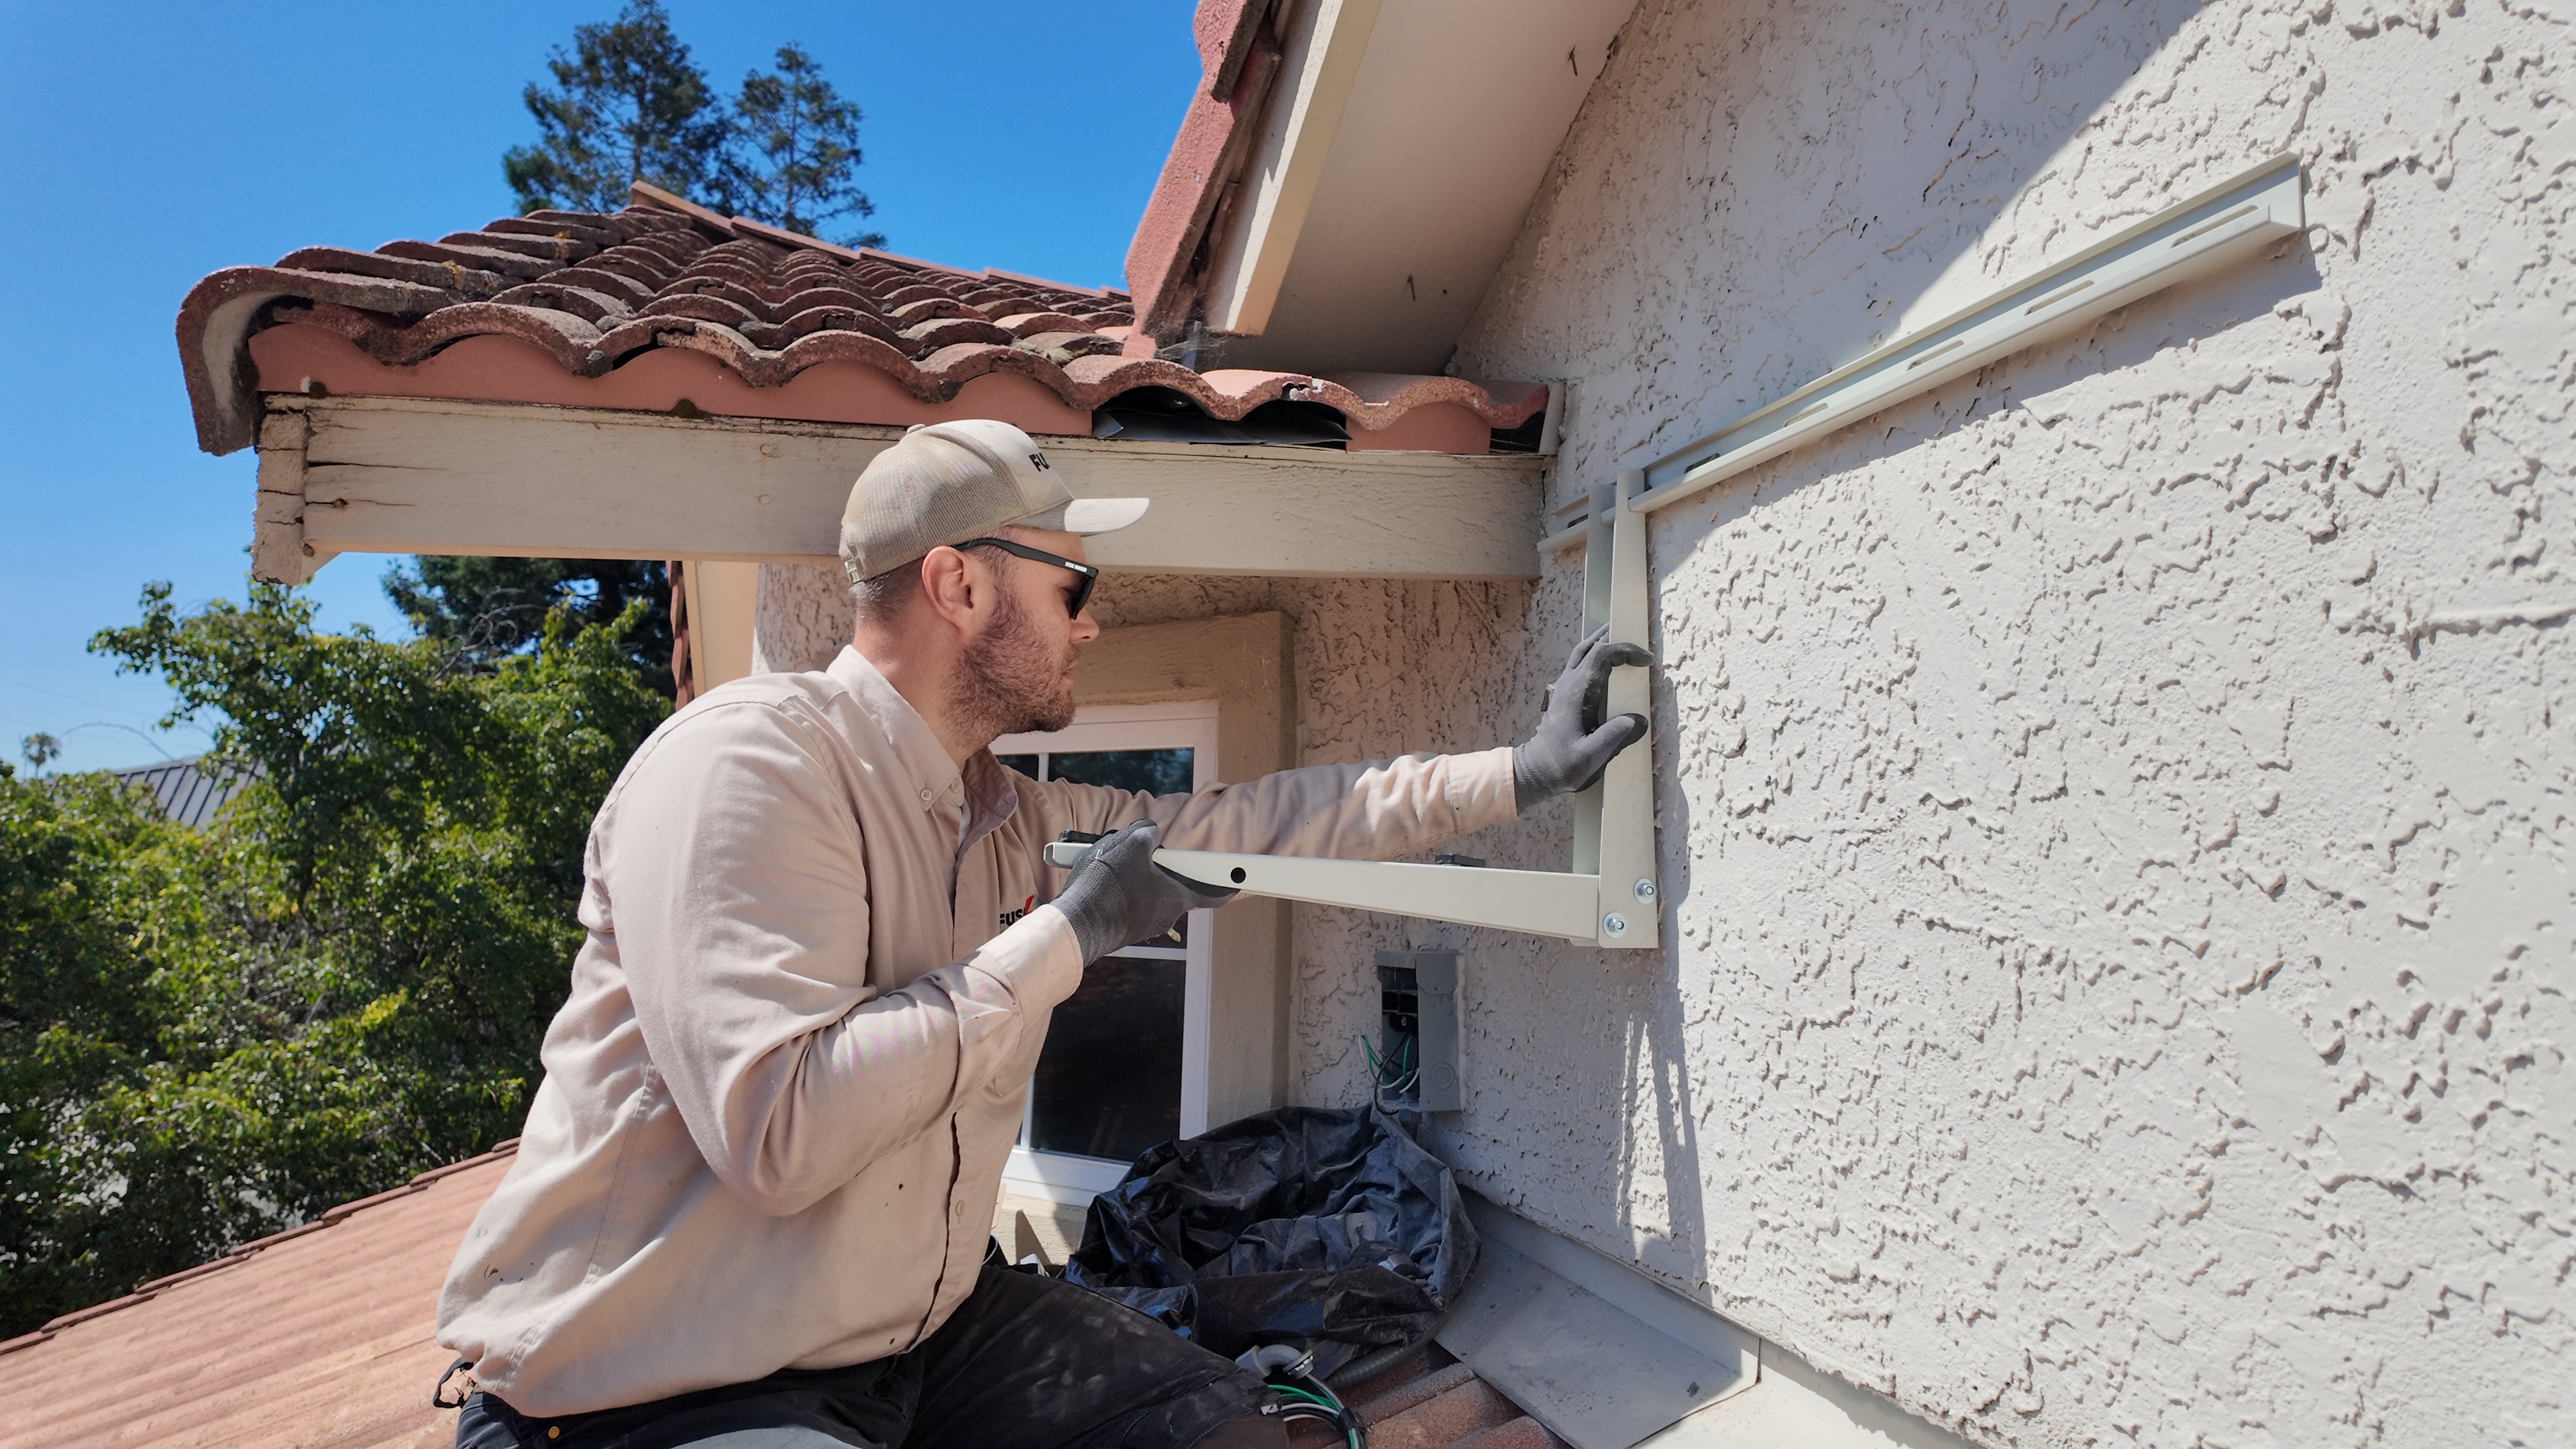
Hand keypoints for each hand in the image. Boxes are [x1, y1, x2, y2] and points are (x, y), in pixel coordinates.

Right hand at [1048, 820, 1238, 962]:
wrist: (1075, 924)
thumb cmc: (1107, 885)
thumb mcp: (1129, 844)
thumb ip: (1147, 833)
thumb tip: (1150, 833)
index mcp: (1176, 897)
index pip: (1211, 894)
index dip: (1224, 885)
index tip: (1235, 882)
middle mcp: (1164, 916)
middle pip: (1170, 885)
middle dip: (1156, 867)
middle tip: (1137, 853)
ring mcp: (1142, 925)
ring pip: (1145, 892)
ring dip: (1132, 877)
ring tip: (1108, 865)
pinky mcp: (1121, 928)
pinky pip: (1126, 902)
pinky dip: (1116, 890)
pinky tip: (1098, 880)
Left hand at [1512, 624, 1652, 811]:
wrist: (1535, 771)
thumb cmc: (1562, 766)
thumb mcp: (1591, 757)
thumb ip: (1614, 737)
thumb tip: (1638, 719)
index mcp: (1577, 692)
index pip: (1603, 655)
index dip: (1626, 651)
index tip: (1647, 661)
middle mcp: (1568, 683)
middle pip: (1590, 647)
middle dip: (1615, 638)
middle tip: (1637, 634)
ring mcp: (1563, 687)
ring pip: (1582, 653)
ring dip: (1602, 643)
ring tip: (1622, 638)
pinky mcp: (1563, 695)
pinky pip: (1580, 665)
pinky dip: (1596, 656)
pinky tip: (1607, 664)